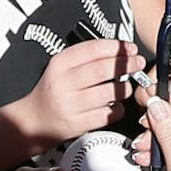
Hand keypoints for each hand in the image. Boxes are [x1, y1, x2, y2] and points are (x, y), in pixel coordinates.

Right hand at [13, 38, 139, 146]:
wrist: (34, 121)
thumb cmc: (52, 92)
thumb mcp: (61, 68)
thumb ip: (86, 57)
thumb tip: (118, 50)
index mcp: (60, 64)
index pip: (93, 49)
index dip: (117, 47)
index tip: (130, 48)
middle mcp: (63, 83)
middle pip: (103, 69)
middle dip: (126, 64)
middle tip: (137, 63)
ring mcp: (70, 105)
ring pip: (108, 92)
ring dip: (124, 88)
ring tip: (126, 87)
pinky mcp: (78, 124)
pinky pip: (107, 114)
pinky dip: (118, 109)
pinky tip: (115, 105)